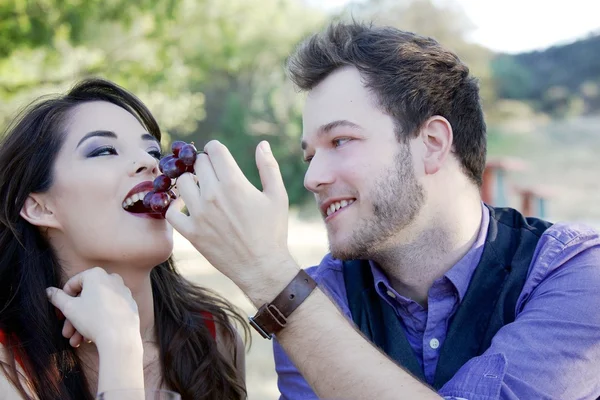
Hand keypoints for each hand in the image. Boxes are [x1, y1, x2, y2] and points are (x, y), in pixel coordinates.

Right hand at [46, 267, 140, 348]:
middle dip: (73, 318)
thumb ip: (57, 297)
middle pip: (86, 298)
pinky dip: (99, 321)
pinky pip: (110, 310)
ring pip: (97, 306)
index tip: (59, 315)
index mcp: (96, 274)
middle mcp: (112, 278)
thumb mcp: (69, 308)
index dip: (63, 300)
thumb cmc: (93, 319)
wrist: (120, 337)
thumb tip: (48, 291)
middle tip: (66, 333)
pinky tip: (91, 338)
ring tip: (76, 341)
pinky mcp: (130, 304)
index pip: (73, 284)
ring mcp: (123, 291)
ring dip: (83, 324)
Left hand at [166, 140, 296, 299]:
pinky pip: (171, 211)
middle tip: (212, 174)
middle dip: (205, 164)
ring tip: (201, 189)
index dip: (216, 149)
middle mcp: (213, 195)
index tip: (218, 156)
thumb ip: (268, 167)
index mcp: (234, 183)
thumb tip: (262, 144)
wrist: (262, 267)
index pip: (213, 150)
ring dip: (190, 182)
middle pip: (198, 163)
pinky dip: (176, 206)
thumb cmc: (272, 231)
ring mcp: (199, 214)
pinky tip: (188, 207)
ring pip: (181, 183)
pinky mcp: (191, 232)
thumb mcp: (277, 196)